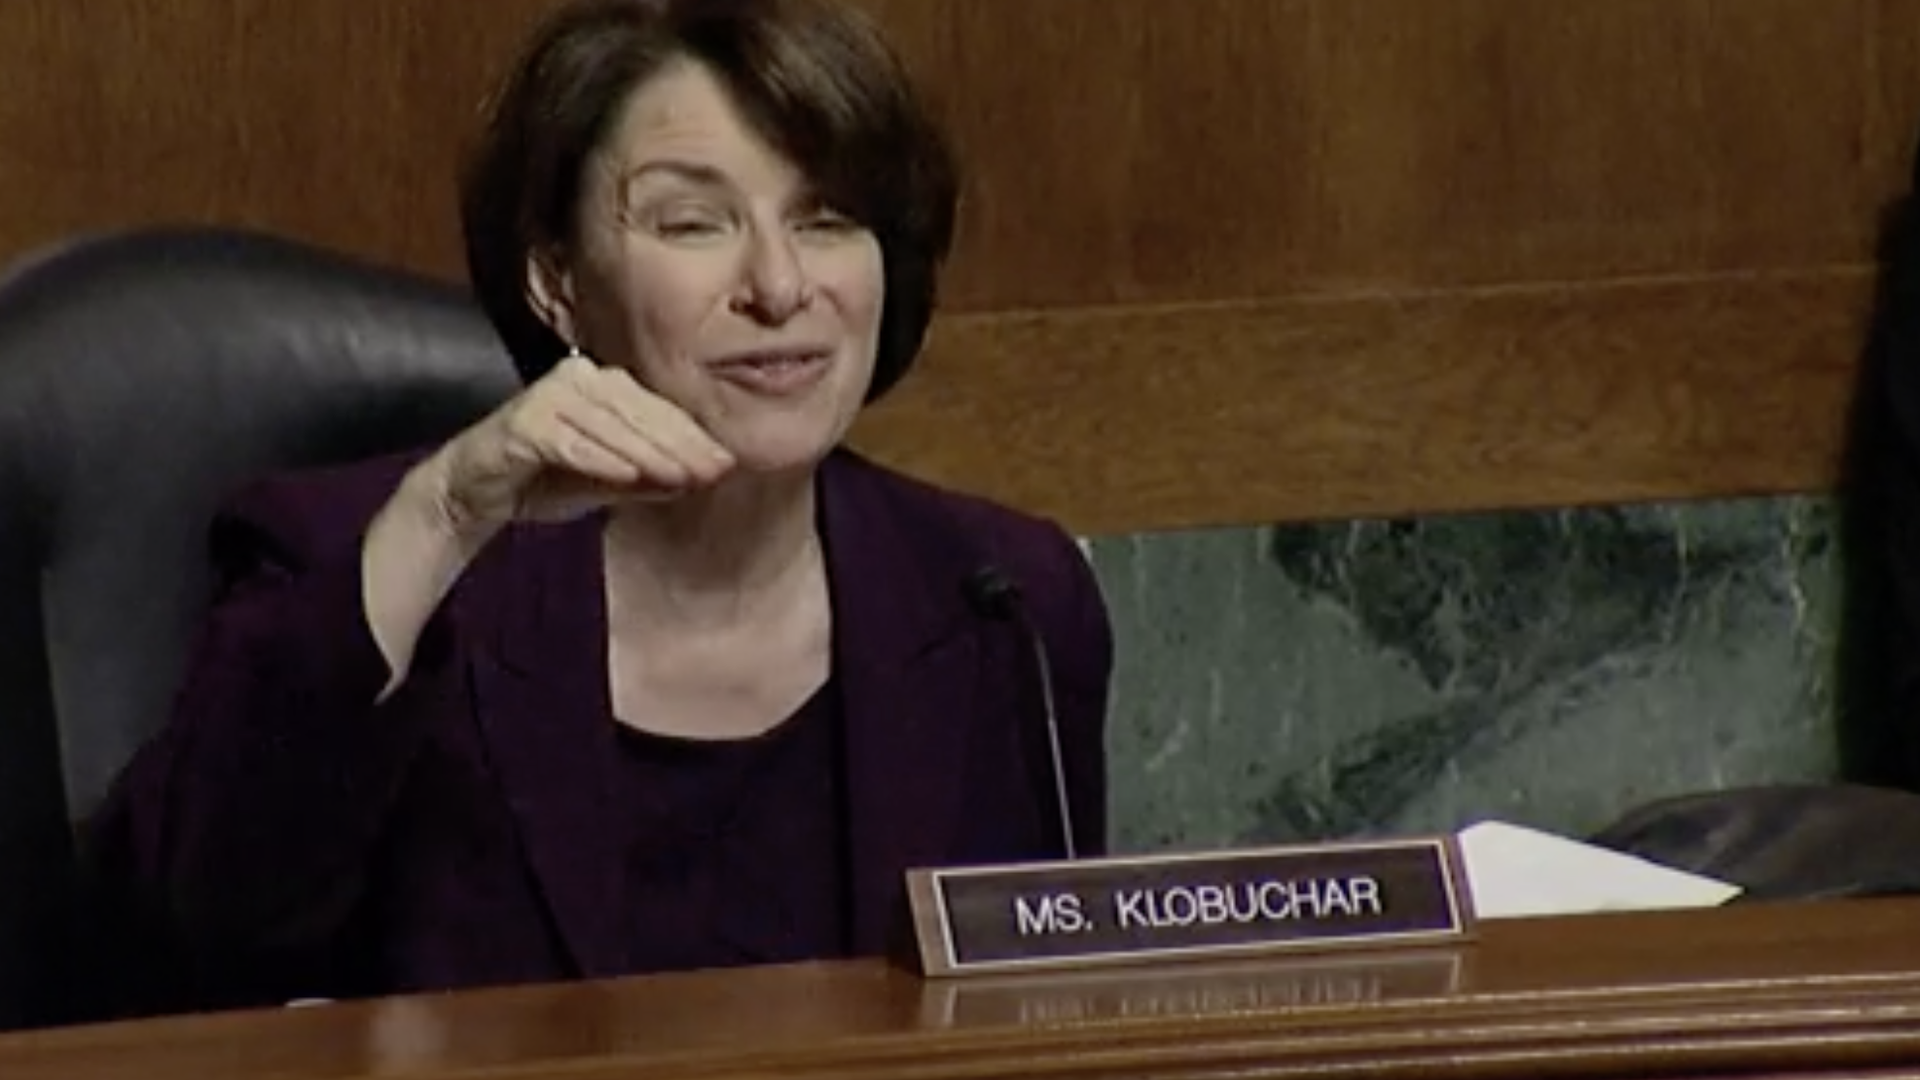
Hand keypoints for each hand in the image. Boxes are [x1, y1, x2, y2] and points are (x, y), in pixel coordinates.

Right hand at [413, 352, 734, 535]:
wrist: (476, 492)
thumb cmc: (545, 480)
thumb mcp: (611, 482)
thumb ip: (652, 476)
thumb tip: (702, 476)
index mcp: (605, 387)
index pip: (659, 411)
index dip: (694, 438)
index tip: (727, 465)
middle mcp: (579, 379)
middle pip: (640, 413)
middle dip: (680, 446)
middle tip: (713, 472)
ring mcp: (550, 395)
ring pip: (610, 425)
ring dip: (647, 453)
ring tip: (681, 477)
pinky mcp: (524, 421)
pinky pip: (569, 441)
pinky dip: (598, 457)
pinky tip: (626, 475)